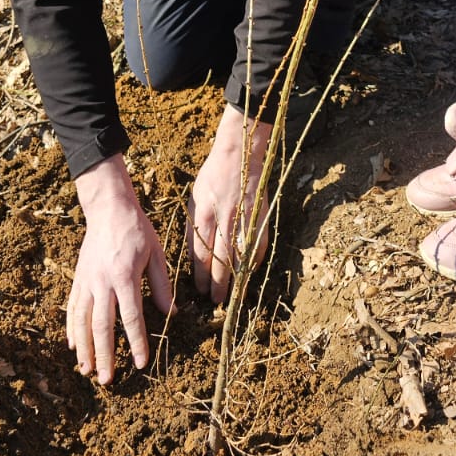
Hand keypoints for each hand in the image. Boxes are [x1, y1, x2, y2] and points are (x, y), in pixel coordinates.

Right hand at [69, 155, 174, 384]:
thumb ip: (162, 285)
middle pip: (102, 325)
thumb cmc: (137, 229)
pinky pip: (72, 307)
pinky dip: (71, 328)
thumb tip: (172, 313)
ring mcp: (87, 280)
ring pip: (82, 320)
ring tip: (85, 371)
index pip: (132, 316)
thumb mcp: (156, 254)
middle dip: (104, 355)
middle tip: (107, 380)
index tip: (140, 363)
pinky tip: (72, 345)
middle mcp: (103, 281)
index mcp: (125, 275)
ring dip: (83, 348)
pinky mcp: (78, 278)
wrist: (108, 208)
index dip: (136, 342)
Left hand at [187, 104, 271, 304]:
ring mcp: (244, 220)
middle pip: (220, 261)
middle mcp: (224, 220)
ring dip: (236, 281)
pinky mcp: (261, 217)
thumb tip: (195, 256)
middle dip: (217, 285)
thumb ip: (195, 226)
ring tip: (233, 297)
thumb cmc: (213, 175)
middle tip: (215, 301)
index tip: (200, 290)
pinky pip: (258, 247)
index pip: (201, 254)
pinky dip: (254, 263)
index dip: (200, 276)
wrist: (240, 153)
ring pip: (240, 259)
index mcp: (204, 215)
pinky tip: (249, 275)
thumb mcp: (195, 198)